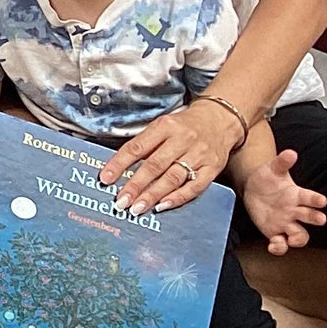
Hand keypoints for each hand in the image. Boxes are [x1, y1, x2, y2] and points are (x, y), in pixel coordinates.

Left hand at [102, 106, 236, 214]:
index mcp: (165, 126)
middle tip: (121, 201)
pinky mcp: (213, 168)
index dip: (119, 164)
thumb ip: (144, 144)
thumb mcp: (162, 125)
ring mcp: (199, 154)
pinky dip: (177, 198)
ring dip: (152, 195)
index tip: (105, 179)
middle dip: (135, 186)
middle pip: (154, 165)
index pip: (137, 147)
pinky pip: (194, 187)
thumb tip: (119, 168)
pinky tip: (162, 206)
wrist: (221, 119)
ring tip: (136, 208)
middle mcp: (182, 139)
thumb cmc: (185, 125)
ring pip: (172, 178)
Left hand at [240, 149, 326, 253]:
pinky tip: (273, 245)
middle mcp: (296, 211)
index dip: (317, 200)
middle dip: (315, 218)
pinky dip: (279, 247)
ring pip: (299, 235)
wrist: (253, 188)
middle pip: (310, 217)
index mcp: (297, 195)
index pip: (311, 198)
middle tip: (320, 219)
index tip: (323, 201)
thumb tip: (290, 152)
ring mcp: (286, 223)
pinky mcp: (275, 232)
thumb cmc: (268, 179)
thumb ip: (282, 162)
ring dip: (299, 239)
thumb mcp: (273, 169)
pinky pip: (281, 243)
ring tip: (293, 240)